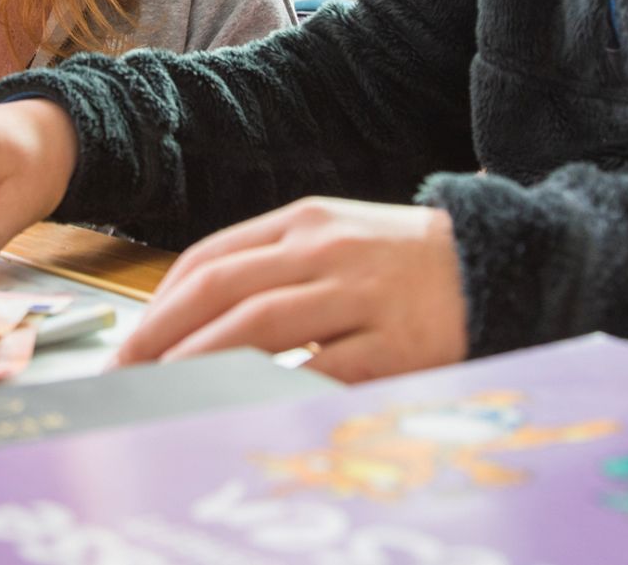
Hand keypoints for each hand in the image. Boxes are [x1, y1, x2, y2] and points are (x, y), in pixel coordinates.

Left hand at [113, 198, 468, 382]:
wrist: (502, 260)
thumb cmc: (403, 260)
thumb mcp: (336, 237)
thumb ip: (274, 266)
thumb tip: (196, 318)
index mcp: (305, 221)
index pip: (211, 258)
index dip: (160, 302)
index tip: (130, 341)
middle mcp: (327, 250)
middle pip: (222, 289)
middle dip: (160, 335)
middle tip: (125, 374)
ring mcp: (361, 295)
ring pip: (258, 327)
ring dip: (198, 361)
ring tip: (163, 392)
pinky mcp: (394, 344)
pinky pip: (320, 370)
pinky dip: (273, 387)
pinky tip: (238, 406)